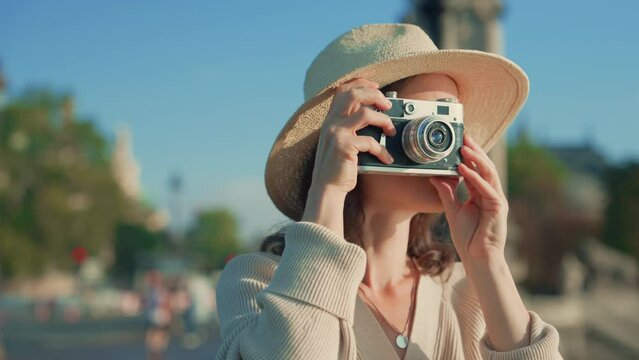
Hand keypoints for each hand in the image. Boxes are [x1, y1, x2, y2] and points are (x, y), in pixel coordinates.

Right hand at [302, 78, 395, 234]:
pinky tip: (386, 158)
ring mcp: (336, 133)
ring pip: (365, 113)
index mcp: (330, 119)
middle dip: (375, 95)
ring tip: (391, 131)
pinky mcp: (344, 146)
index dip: (360, 83)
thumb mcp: (340, 142)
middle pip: (353, 94)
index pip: (343, 90)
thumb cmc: (338, 166)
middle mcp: (331, 123)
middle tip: (388, 105)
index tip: (376, 86)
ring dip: (383, 120)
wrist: (327, 187)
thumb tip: (373, 115)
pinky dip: (382, 150)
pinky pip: (370, 141)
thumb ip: (349, 127)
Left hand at [429, 134, 507, 261]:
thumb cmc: (468, 237)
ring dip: (476, 159)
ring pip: (488, 173)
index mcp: (481, 194)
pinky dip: (475, 178)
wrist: (477, 257)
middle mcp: (491, 194)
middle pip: (484, 167)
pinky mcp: (498, 208)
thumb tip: (435, 176)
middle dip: (475, 151)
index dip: (469, 155)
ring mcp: (496, 200)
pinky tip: (464, 169)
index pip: (476, 169)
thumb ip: (446, 192)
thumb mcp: (452, 210)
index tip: (459, 142)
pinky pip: (487, 189)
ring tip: (464, 148)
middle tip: (464, 137)